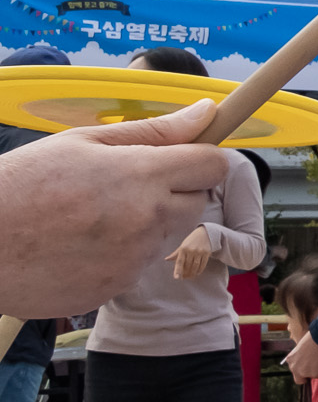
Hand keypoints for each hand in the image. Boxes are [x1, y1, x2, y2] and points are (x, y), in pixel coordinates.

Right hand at [0, 100, 230, 317]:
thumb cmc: (20, 185)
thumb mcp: (81, 143)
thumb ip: (152, 131)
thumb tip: (205, 112)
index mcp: (141, 176)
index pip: (213, 165)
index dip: (202, 158)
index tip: (185, 157)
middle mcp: (147, 220)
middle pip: (197, 202)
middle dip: (175, 191)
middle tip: (127, 186)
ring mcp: (132, 260)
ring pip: (169, 236)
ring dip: (148, 224)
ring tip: (94, 216)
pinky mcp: (114, 289)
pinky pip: (137, 266)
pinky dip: (120, 255)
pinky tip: (80, 244)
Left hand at [167, 223, 215, 279]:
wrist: (204, 233)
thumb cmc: (191, 240)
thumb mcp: (182, 245)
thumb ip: (175, 254)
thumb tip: (166, 259)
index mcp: (183, 249)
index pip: (179, 262)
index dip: (178, 270)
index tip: (177, 278)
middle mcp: (191, 250)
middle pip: (188, 265)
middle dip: (186, 273)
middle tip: (184, 277)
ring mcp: (199, 252)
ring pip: (195, 266)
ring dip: (193, 273)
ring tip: (190, 276)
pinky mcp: (207, 253)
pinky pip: (203, 264)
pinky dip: (200, 270)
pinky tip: (197, 273)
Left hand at [283, 334, 317, 380]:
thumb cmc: (311, 340)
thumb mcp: (299, 349)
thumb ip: (299, 359)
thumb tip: (303, 363)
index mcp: (292, 362)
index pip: (296, 377)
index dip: (302, 374)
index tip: (307, 369)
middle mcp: (298, 370)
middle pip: (304, 378)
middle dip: (309, 373)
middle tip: (316, 364)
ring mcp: (309, 373)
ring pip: (315, 374)